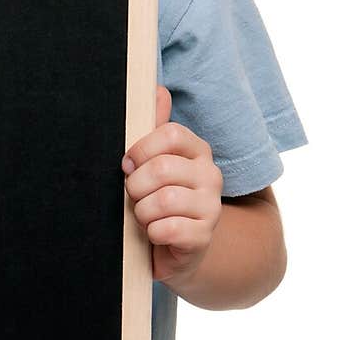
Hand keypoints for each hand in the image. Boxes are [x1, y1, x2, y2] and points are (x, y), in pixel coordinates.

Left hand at [121, 86, 223, 284]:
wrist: (178, 250)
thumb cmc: (159, 200)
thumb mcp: (154, 163)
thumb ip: (154, 129)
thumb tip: (158, 89)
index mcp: (197, 151)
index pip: (171, 134)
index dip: (142, 148)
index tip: (128, 164)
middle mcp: (211, 175)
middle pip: (161, 169)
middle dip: (136, 186)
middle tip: (134, 196)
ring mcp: (211, 207)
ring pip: (162, 201)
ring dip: (141, 212)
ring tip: (144, 217)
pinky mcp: (204, 237)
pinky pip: (167, 230)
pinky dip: (152, 233)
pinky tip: (155, 234)